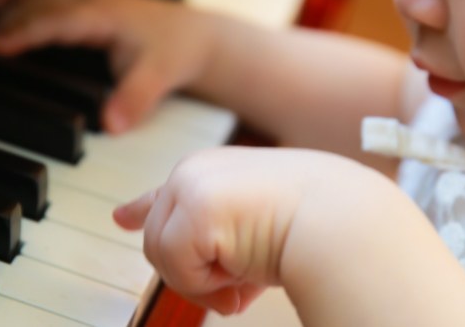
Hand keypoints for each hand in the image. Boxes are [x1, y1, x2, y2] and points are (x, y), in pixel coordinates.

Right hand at [0, 0, 217, 132]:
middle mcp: (95, 0)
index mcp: (105, 15)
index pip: (56, 17)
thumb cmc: (177, 52)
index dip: (25, 28)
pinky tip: (14, 7)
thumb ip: (134, 100)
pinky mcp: (95, 1)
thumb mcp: (158, 77)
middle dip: (10, 10)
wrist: (199, 37)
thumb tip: (111, 127)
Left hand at [113, 146, 355, 314]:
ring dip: (204, 282)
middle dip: (195, 273)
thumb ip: (225, 249)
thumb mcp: (258, 232)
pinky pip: (177, 265)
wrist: (341, 219)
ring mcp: (191, 184)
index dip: (140, 208)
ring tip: (244, 281)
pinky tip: (241, 278)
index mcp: (212, 173)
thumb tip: (218, 292)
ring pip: (162, 256)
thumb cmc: (314, 225)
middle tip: (236, 288)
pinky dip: (207, 285)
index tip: (123, 217)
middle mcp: (194, 171)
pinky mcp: (195, 206)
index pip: (166, 194)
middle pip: (161, 241)